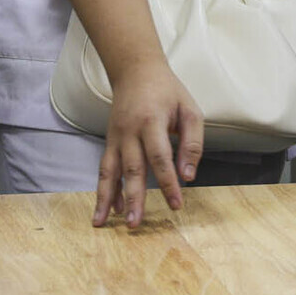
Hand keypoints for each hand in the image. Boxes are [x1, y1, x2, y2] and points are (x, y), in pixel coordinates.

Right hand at [95, 61, 203, 227]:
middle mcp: (129, 131)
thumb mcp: (189, 109)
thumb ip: (192, 143)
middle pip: (131, 169)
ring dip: (107, 199)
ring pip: (110, 171)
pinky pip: (105, 168)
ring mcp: (116, 136)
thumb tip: (189, 177)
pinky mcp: (109, 140)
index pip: (160, 158)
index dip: (168, 183)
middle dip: (133, 198)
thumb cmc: (167, 91)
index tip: (176, 205)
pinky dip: (105, 189)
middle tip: (134, 224)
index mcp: (151, 121)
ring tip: (103, 223)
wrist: (135, 70)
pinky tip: (109, 209)